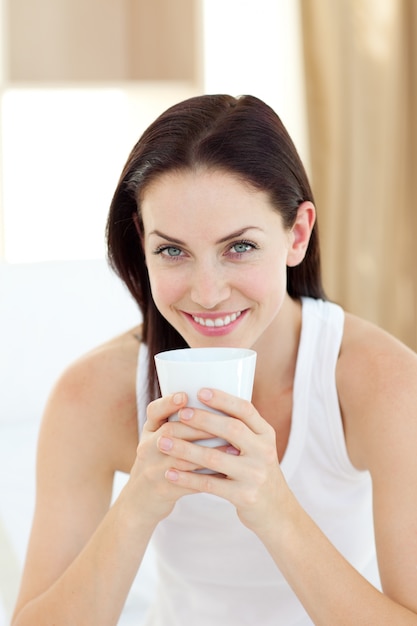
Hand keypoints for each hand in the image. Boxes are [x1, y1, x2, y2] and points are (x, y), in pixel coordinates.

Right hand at [126, 391, 217, 524]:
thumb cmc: (159, 463)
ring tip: (232, 449)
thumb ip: (181, 424)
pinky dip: (208, 477)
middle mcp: (147, 447)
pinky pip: (188, 483)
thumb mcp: (160, 440)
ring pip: (181, 459)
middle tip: (225, 425)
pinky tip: (226, 473)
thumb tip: (219, 404)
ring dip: (209, 452)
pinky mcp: (162, 490)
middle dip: (198, 427)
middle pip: (170, 432)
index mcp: (149, 431)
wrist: (139, 502)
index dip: (168, 402)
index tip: (185, 396)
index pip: (154, 411)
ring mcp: (153, 470)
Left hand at [157, 388, 289, 535]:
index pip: (246, 410)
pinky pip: (210, 485)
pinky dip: (187, 478)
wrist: (278, 512)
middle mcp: (264, 452)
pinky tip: (170, 473)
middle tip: (180, 414)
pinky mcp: (244, 496)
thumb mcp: (260, 447)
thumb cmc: (259, 473)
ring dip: (185, 449)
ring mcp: (255, 475)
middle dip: (203, 419)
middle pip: (231, 429)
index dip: (223, 399)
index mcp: (266, 434)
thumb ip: (242, 429)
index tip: (200, 391)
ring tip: (164, 443)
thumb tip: (208, 403)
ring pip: (215, 458)